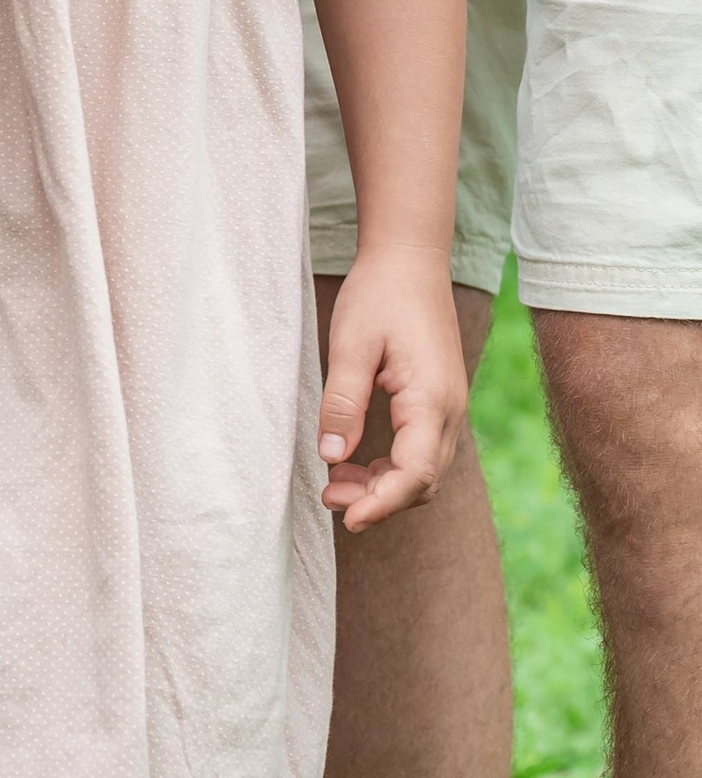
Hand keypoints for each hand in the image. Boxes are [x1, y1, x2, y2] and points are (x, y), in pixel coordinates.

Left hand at [318, 243, 469, 528]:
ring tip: (333, 484)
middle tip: (328, 497)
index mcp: (432, 398)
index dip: (383, 503)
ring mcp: (447, 407)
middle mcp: (449, 410)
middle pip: (423, 481)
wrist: (409, 259)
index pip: (416, 473)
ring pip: (423, 470)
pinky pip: (419, 450)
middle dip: (379, 500)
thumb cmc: (379, 294)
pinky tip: (351, 460)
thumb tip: (331, 457)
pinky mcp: (436, 401)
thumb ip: (342, 402)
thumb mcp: (350, 344)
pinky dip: (389, 466)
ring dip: (382, 485)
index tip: (348, 519)